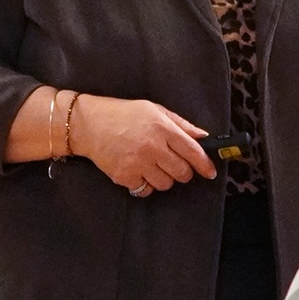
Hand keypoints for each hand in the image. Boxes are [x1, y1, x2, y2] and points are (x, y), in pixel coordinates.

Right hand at [72, 96, 217, 195]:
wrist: (88, 124)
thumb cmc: (122, 114)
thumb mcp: (153, 109)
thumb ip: (180, 124)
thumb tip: (203, 137)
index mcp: (162, 128)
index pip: (192, 151)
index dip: (205, 164)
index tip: (211, 172)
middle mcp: (152, 146)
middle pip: (182, 172)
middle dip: (183, 172)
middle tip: (175, 166)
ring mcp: (138, 163)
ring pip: (166, 184)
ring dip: (164, 179)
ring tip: (153, 167)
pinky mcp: (125, 176)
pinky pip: (146, 190)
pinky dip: (145, 185)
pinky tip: (138, 172)